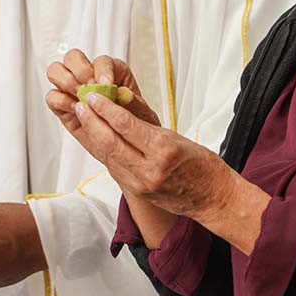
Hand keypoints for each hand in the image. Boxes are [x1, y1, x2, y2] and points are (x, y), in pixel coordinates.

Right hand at [45, 50, 158, 138]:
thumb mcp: (141, 113)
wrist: (127, 144)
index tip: (106, 84)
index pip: (102, 61)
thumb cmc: (135, 123)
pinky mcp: (62, 106)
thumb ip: (133, 102)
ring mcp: (73, 89)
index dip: (102, 70)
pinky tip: (75, 109)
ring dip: (66, 82)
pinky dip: (60, 101)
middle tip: (88, 87)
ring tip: (80, 98)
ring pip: (56, 71)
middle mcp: (89, 75)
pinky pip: (52, 97)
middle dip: (79, 70)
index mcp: (111, 70)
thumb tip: (124, 94)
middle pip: (73, 57)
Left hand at [71, 93, 239, 222]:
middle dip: (92, 121)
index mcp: (164, 150)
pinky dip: (103, 151)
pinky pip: (115, 168)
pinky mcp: (138, 192)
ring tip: (84, 117)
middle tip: (81, 104)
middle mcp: (149, 169)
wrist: (213, 198)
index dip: (106, 109)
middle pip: (110, 141)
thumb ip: (148, 129)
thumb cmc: (202, 165)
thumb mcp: (178, 138)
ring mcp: (141, 183)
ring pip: (108, 156)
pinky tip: (97, 138)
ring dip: (93, 135)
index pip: (126, 126)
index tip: (94, 96)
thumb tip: (122, 110)